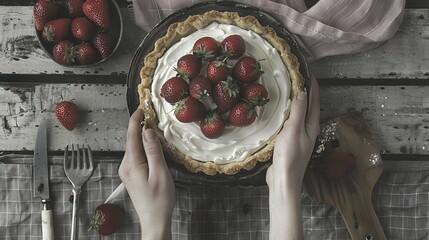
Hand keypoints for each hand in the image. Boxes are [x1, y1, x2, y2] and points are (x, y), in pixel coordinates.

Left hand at [119, 109, 174, 239]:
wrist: (154, 221)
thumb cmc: (159, 201)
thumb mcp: (160, 173)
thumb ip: (153, 151)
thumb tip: (148, 131)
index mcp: (132, 163)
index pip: (131, 135)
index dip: (136, 118)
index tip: (142, 106)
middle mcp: (125, 166)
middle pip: (131, 139)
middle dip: (140, 124)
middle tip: (151, 113)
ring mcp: (127, 171)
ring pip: (134, 147)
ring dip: (142, 135)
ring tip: (153, 126)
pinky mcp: (131, 175)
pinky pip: (136, 155)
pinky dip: (143, 146)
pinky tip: (152, 145)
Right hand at [266, 75, 319, 239]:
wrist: (283, 179)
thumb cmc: (290, 156)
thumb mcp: (294, 130)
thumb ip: (298, 112)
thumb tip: (303, 91)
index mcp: (312, 126)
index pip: (314, 101)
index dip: (312, 85)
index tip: (308, 71)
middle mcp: (308, 129)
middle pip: (309, 106)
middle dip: (305, 91)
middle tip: (297, 77)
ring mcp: (298, 136)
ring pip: (299, 114)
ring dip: (296, 102)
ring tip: (288, 90)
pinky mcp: (289, 142)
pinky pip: (290, 122)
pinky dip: (286, 113)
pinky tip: (278, 112)